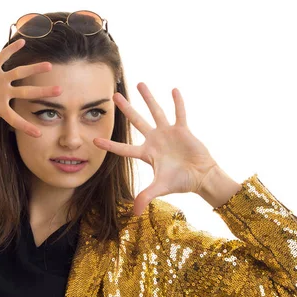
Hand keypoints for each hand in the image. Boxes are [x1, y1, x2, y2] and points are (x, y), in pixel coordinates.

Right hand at [0, 39, 61, 157]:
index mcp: (0, 107)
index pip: (14, 119)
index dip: (25, 126)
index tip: (39, 134)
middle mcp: (4, 93)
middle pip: (26, 93)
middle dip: (42, 93)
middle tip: (61, 92)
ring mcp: (0, 80)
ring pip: (19, 73)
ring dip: (33, 69)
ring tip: (49, 65)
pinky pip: (3, 57)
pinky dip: (11, 50)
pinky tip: (23, 41)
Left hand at [93, 83, 218, 215]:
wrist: (201, 177)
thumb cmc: (180, 182)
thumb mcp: (160, 188)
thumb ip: (146, 197)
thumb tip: (135, 214)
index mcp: (146, 154)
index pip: (123, 148)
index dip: (110, 144)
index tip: (94, 139)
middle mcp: (154, 140)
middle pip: (136, 121)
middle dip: (125, 108)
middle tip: (113, 95)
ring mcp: (168, 133)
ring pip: (155, 111)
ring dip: (148, 98)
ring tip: (139, 83)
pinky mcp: (183, 129)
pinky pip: (179, 113)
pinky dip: (177, 102)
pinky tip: (173, 90)